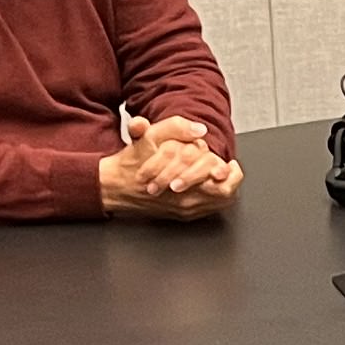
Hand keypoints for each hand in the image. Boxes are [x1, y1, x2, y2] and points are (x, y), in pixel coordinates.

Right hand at [99, 115, 239, 220]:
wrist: (114, 186)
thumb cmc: (132, 163)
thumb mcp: (150, 137)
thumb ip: (176, 128)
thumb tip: (199, 129)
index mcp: (184, 180)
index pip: (223, 181)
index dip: (230, 171)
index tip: (228, 162)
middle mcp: (187, 200)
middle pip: (225, 194)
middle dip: (228, 179)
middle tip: (225, 169)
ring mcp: (184, 210)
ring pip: (218, 204)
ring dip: (222, 188)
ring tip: (218, 176)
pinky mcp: (180, 216)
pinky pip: (207, 210)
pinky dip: (211, 197)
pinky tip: (206, 186)